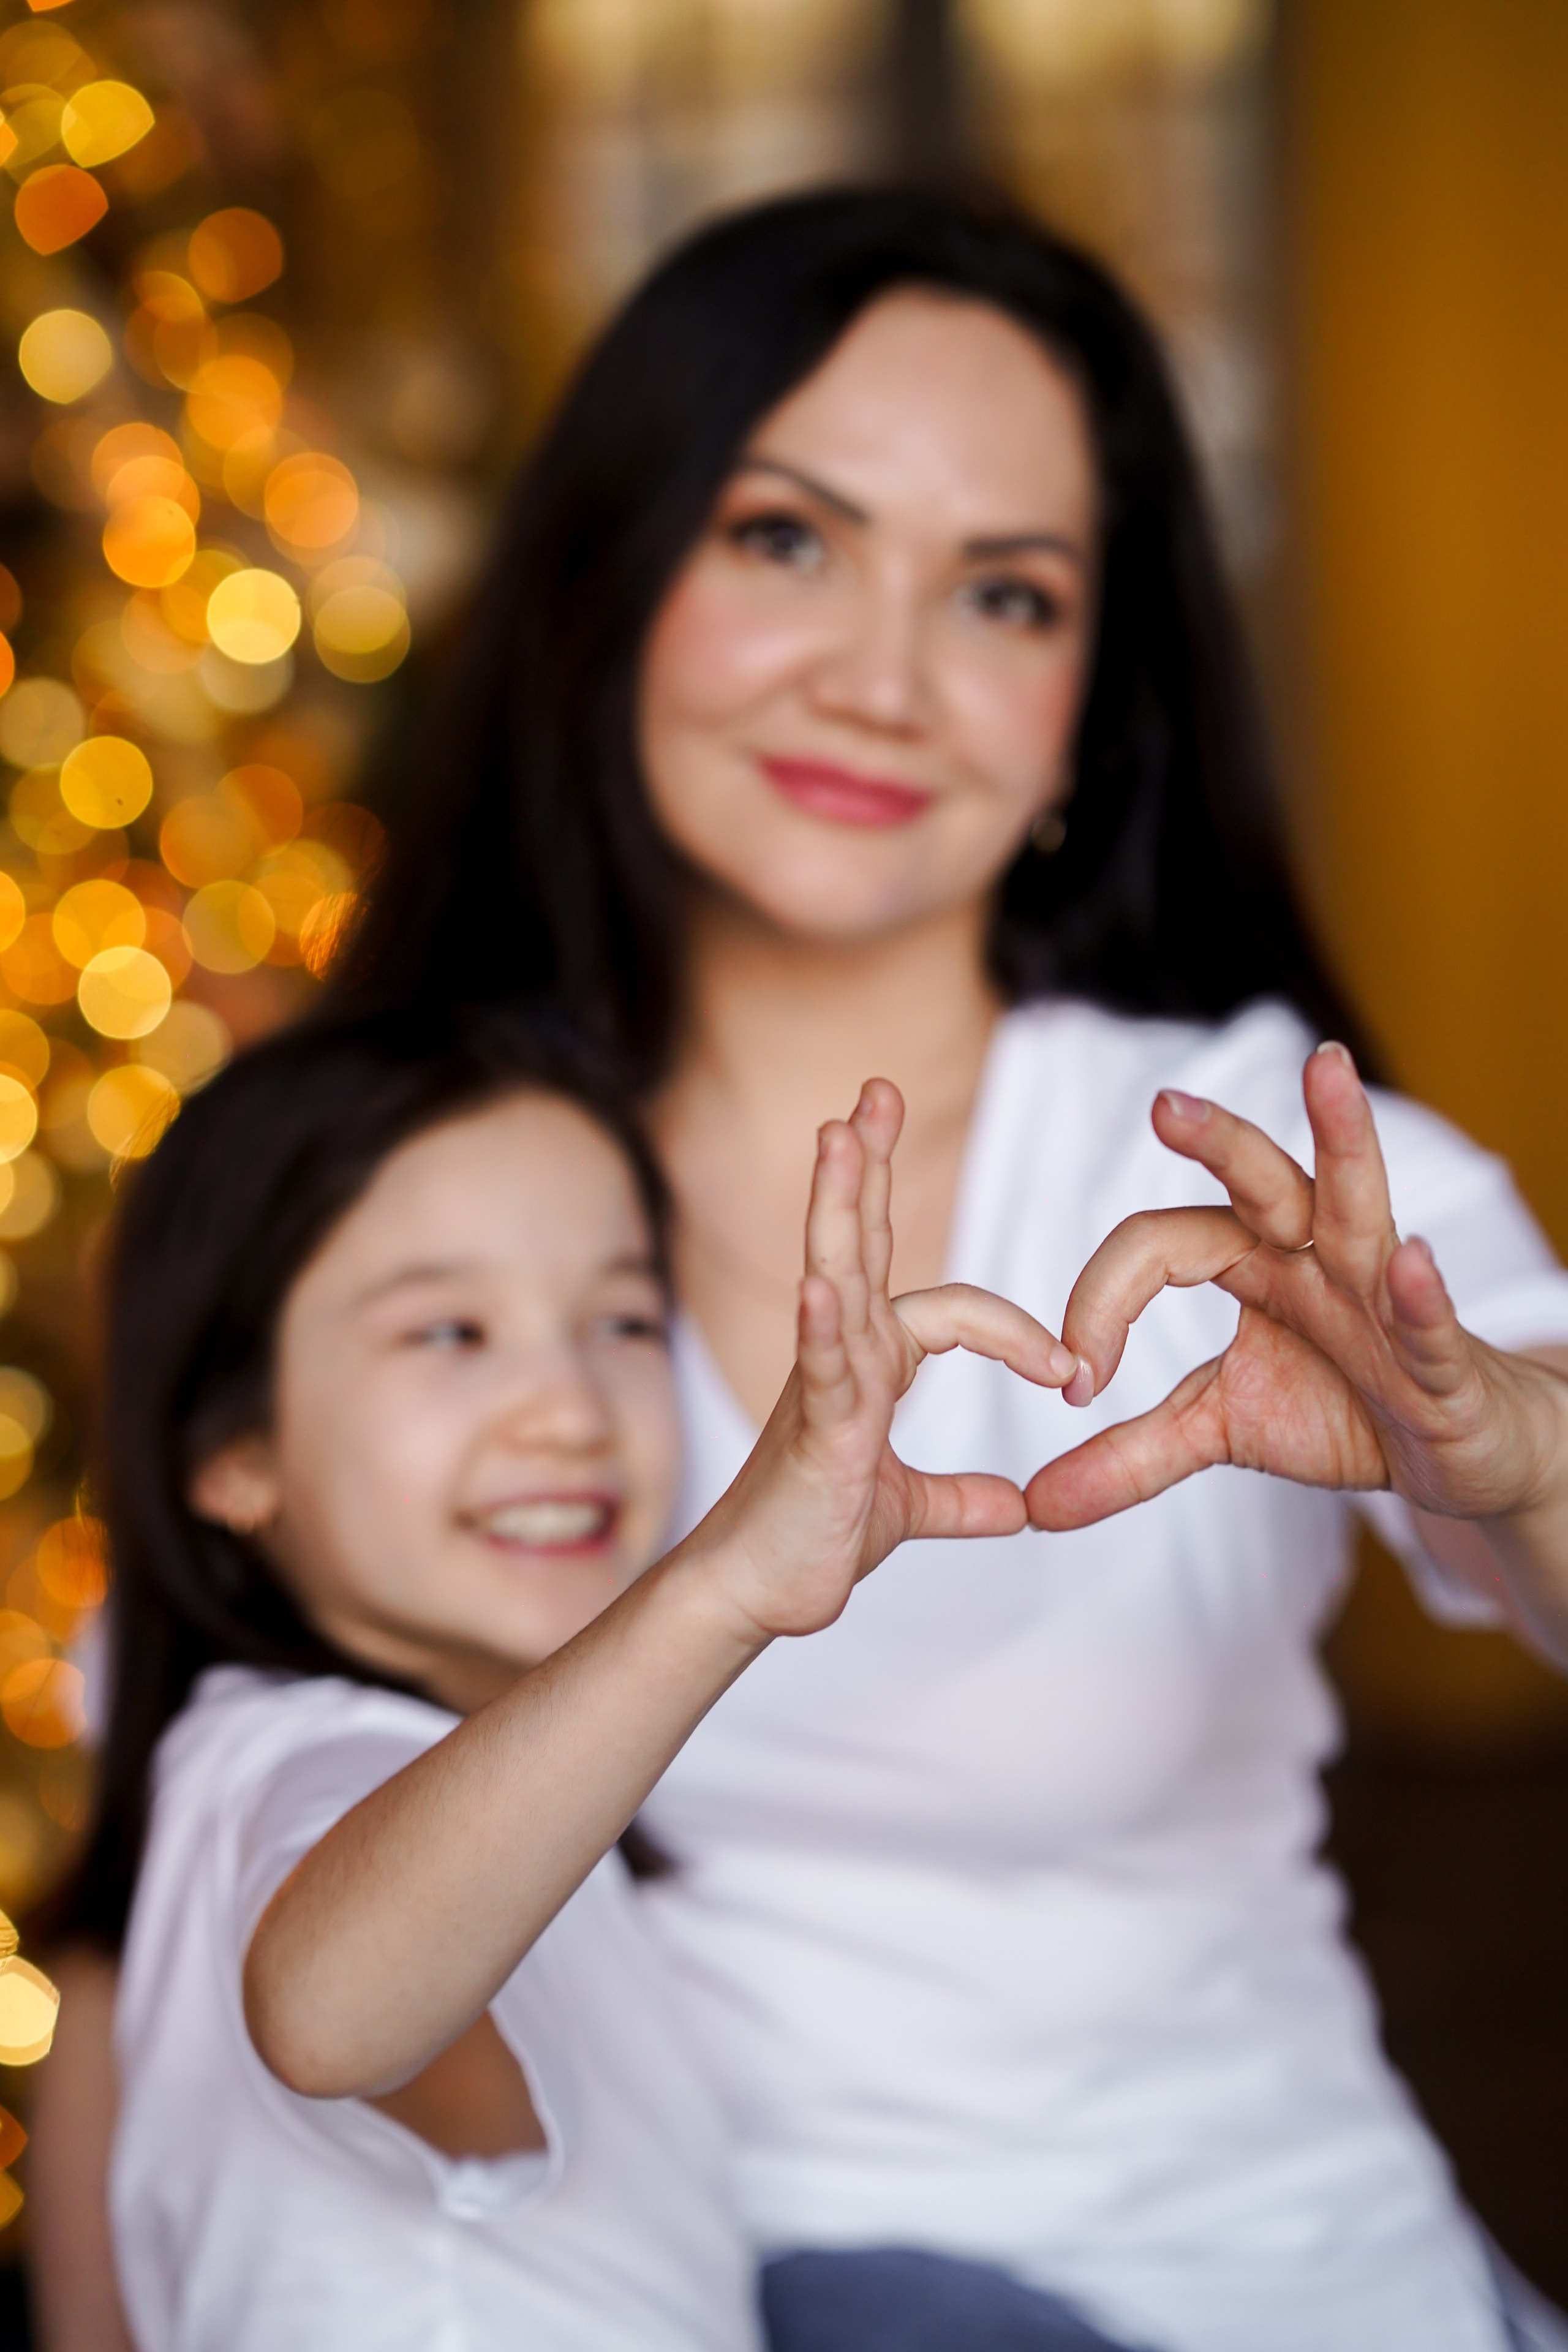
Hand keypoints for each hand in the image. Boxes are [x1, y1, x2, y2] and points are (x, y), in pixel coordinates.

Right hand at [696, 1078, 1077, 1640]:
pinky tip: (818, 1287)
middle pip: (859, 1240)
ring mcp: (822, 1383)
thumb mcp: (910, 1511)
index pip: (952, 1311)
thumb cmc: (814, 1538)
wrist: (758, 1594)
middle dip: (866, 1163)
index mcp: (871, 1364)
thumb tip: (1016, 1507)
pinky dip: (820, 1324)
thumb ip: (961, 1498)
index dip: (1017, 1333)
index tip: (1068, 1371)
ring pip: (833, 1273)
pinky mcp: (814, 1429)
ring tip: (838, 1133)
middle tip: (876, 1089)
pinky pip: (821, 1365)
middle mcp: (843, 1355)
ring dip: (836, 1202)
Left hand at [1026, 1043, 1567, 1536]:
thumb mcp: (1219, 1432)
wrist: (1453, 1455)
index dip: (1104, 1302)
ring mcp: (1384, 1298)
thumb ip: (1130, 1457)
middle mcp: (1317, 1258)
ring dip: (1343, 1139)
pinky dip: (1419, 1293)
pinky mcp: (1442, 1359)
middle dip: (1219, 1139)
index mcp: (1256, 1263)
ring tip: (1326, 1070)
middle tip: (1163, 1104)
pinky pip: (1427, 1319)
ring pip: (1358, 1205)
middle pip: (1261, 1182)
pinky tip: (1411, 1260)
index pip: (1161, 1247)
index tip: (1075, 1381)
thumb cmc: (1340, 1412)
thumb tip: (1037, 1503)